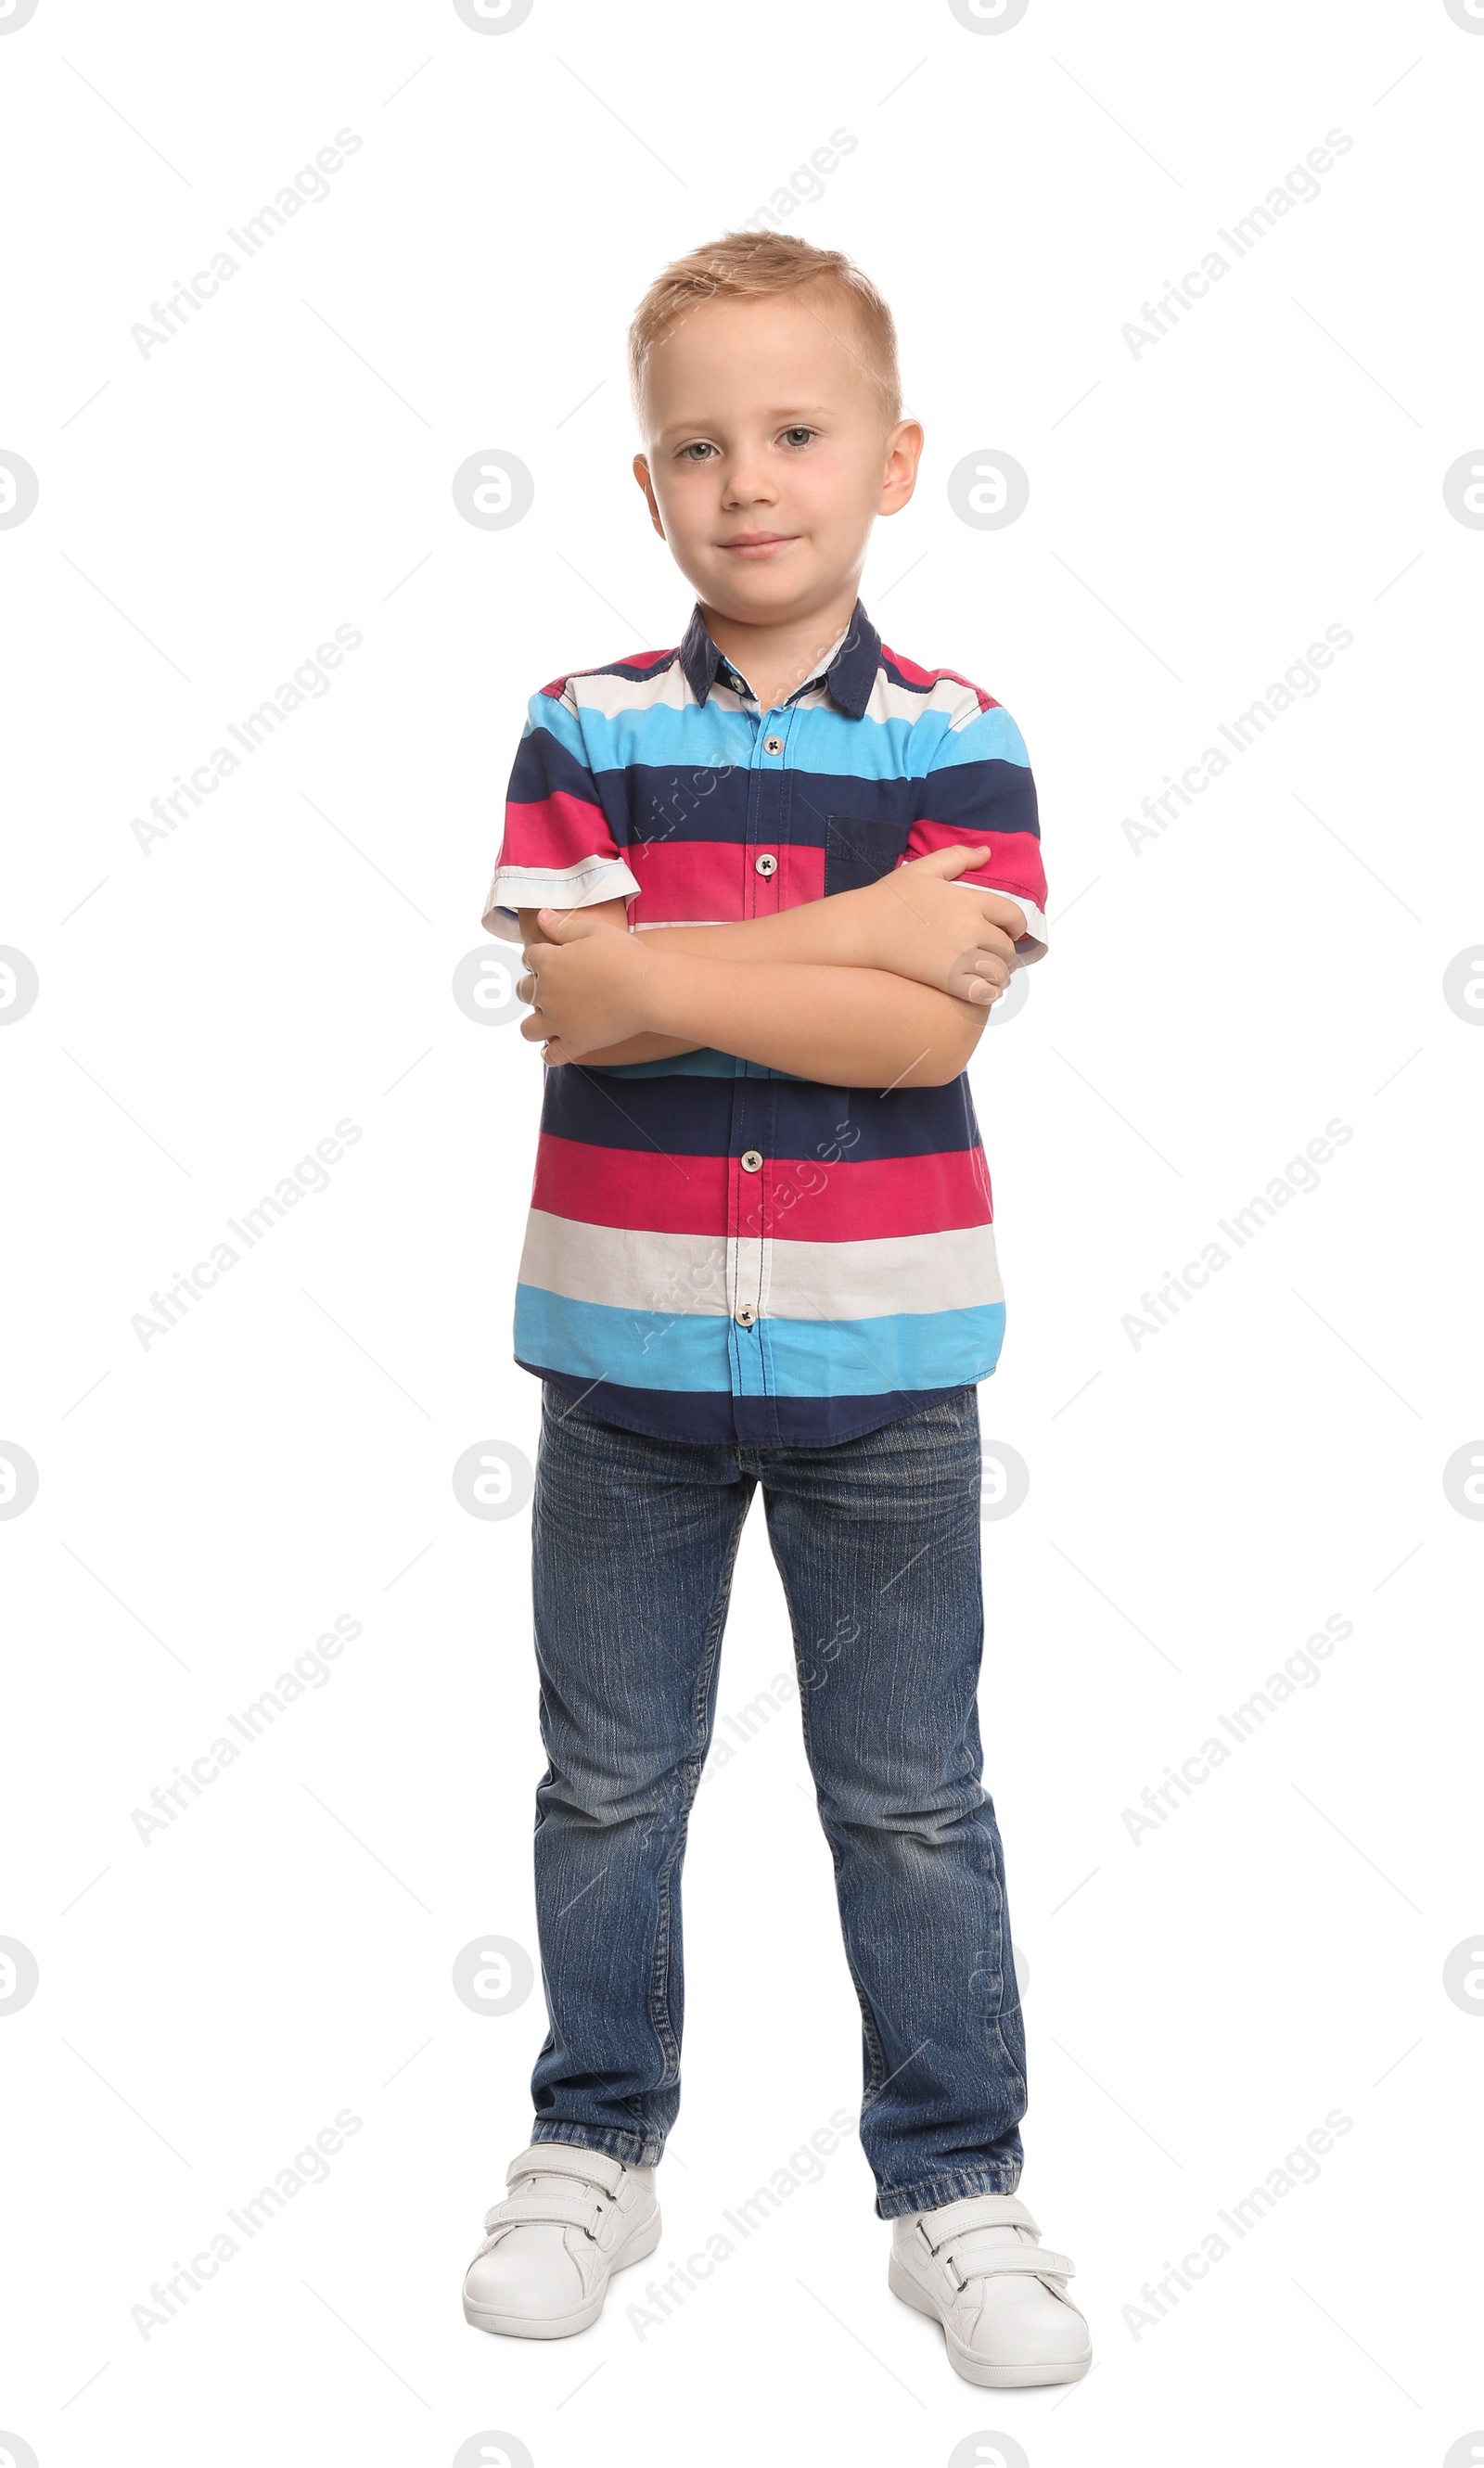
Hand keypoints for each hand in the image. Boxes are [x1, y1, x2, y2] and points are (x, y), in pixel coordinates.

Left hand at [517, 906, 654, 1063]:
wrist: (649, 989)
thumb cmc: (626, 956)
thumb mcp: (594, 931)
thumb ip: (563, 926)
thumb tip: (540, 915)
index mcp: (549, 962)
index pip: (529, 957)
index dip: (539, 958)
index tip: (551, 959)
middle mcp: (546, 993)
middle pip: (524, 991)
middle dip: (534, 989)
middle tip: (553, 989)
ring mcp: (558, 1021)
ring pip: (529, 1029)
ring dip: (535, 1024)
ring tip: (548, 1022)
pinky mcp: (575, 1043)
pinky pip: (551, 1056)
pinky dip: (550, 1054)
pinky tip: (557, 1047)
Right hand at [853, 846, 1026, 1005]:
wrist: (862, 930)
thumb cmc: (889, 899)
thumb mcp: (924, 869)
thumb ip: (959, 857)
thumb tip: (987, 852)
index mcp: (969, 901)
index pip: (1013, 916)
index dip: (1016, 926)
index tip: (1011, 931)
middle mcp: (970, 929)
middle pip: (1007, 948)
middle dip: (1006, 953)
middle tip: (997, 956)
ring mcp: (960, 957)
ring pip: (999, 972)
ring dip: (999, 974)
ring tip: (990, 975)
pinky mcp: (947, 980)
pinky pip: (984, 992)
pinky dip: (989, 993)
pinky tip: (981, 990)